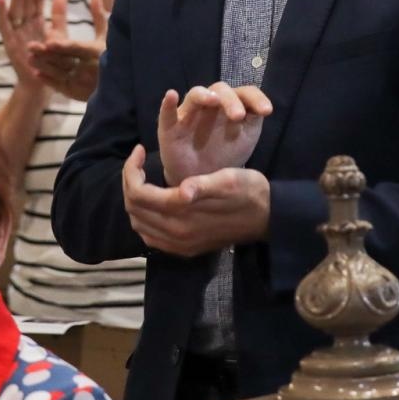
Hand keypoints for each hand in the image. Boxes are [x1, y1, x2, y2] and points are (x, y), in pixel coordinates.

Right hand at [0, 0, 52, 91]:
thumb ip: (58, 15)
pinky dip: (1, 13)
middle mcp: (23, 27)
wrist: (43, 83)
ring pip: (15, 12)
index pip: (35, 4)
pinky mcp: (10, 44)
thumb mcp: (57, 34)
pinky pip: (4, 27)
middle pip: (24, 5)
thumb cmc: (51, 60)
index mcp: (34, 25)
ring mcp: (15, 35)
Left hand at [29, 0, 108, 101]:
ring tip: (29, 58)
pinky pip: (60, 87)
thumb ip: (100, 16)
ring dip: (44, 66)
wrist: (119, 87)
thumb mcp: (107, 36)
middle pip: (64, 60)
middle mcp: (89, 69)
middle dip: (47, 55)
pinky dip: (48, 80)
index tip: (49, 42)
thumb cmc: (114, 56)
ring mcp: (82, 83)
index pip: (77, 49)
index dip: (63, 46)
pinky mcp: (76, 93)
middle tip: (30, 46)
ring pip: (59, 74)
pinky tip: (37, 73)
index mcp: (96, 53)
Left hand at [121, 145, 269, 256]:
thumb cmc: (249, 191)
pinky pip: (151, 236)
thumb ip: (203, 185)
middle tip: (138, 161)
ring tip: (142, 178)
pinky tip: (153, 202)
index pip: (139, 194)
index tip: (139, 150)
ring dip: (134, 200)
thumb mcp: (229, 180)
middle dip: (130, 182)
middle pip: (134, 209)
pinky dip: (143, 218)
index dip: (132, 170)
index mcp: (184, 212)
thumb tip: (183, 190)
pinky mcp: (185, 249)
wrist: (268, 217)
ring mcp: (180, 244)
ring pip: (139, 224)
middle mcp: (177, 234)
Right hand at [157, 82, 272, 185]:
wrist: (204, 179)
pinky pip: (167, 113)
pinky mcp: (170, 127)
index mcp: (231, 104)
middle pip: (220, 91)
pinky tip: (171, 95)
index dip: (256, 98)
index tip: (266, 111)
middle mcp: (210, 104)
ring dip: (204, 95)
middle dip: (230, 100)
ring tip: (212, 100)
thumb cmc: (226, 153)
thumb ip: (253, 122)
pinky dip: (167, 103)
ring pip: (195, 95)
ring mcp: (189, 113)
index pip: (244, 93)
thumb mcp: (245, 139)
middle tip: (238, 116)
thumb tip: (264, 109)